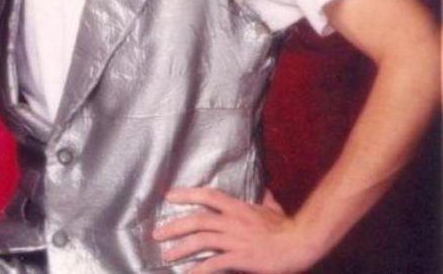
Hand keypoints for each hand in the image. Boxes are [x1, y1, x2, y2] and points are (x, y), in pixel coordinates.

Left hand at [152, 187, 315, 272]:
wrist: (300, 243)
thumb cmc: (286, 226)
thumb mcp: (272, 207)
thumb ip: (264, 199)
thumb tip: (264, 190)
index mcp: (238, 207)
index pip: (208, 195)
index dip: (187, 194)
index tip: (169, 197)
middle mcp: (232, 221)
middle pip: (197, 220)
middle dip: (174, 226)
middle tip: (156, 232)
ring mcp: (235, 240)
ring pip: (201, 241)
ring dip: (181, 248)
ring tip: (166, 254)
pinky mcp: (241, 258)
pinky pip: (214, 264)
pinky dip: (199, 269)